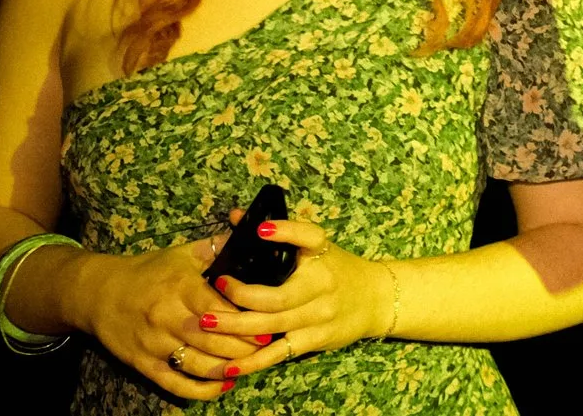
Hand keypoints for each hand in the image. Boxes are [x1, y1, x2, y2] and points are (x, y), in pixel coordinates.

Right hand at [70, 234, 253, 399]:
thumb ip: (217, 247)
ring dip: (228, 369)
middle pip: (212, 339)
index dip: (245, 316)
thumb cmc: (147, 272)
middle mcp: (167, 317)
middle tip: (267, 345)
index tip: (268, 320)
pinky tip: (223, 385)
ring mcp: (155, 344)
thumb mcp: (181, 254)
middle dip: (244, 346)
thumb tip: (251, 233)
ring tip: (251, 365)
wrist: (98, 294)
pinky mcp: (144, 365)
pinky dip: (202, 390)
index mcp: (180, 287)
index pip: (218, 307)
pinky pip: (176, 384)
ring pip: (197, 364)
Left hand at [201, 219, 392, 375]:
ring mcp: (318, 316)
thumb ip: (278, 235)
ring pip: (273, 326)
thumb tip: (235, 216)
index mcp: (323, 254)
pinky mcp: (315, 339)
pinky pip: (279, 353)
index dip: (285, 232)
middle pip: (278, 296)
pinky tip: (229, 366)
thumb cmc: (337, 269)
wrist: (376, 298)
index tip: (259, 229)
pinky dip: (253, 361)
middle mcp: (322, 286)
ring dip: (236, 326)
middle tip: (214, 286)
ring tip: (206, 322)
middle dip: (241, 295)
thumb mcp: (317, 247)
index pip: (309, 237)